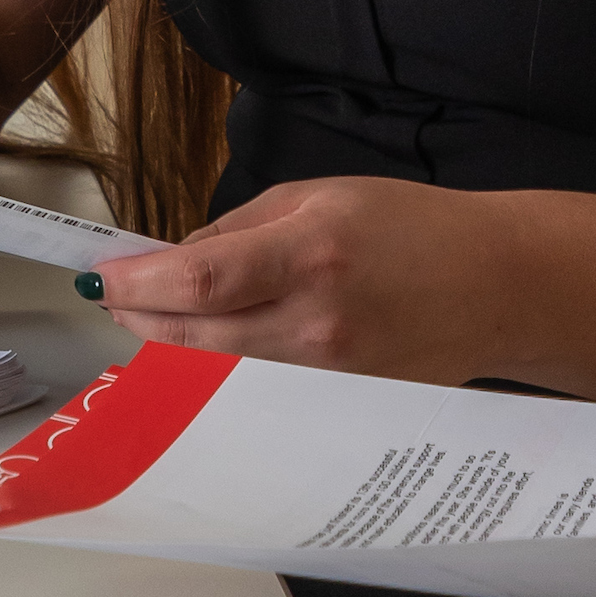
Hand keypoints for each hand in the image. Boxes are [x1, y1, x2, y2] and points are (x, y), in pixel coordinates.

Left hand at [89, 178, 500, 374]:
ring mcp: (325, 371)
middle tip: (113, 293)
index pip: (199, 278)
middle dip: (140, 312)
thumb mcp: (321, 195)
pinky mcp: (334, 401)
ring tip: (152, 309)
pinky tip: (210, 336)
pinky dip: (221, 359)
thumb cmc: (413, 228)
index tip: (101, 274)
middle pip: (194, 331)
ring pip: (218, 363)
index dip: (138, 282)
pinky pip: (256, 381)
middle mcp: (314, 319)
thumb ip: (242, 226)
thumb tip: (177, 257)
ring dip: (173, 336)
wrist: (494, 287)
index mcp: (310, 252)